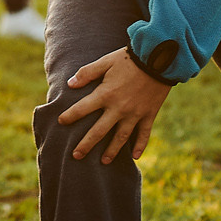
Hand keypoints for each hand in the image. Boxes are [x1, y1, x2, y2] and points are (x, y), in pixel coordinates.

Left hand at [55, 47, 173, 162]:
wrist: (159, 58)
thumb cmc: (129, 59)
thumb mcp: (106, 61)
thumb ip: (87, 73)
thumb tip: (70, 84)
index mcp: (105, 94)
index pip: (82, 109)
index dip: (70, 116)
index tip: (61, 122)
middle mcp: (118, 108)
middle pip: (99, 131)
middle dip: (86, 144)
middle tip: (76, 156)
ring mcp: (134, 113)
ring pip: (121, 137)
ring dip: (111, 151)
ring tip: (103, 161)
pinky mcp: (149, 114)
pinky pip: (144, 133)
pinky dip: (140, 146)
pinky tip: (135, 157)